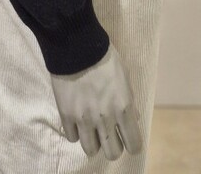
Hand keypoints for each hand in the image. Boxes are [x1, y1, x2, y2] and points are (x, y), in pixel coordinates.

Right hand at [50, 43, 142, 161]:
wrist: (77, 46)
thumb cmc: (105, 57)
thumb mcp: (125, 76)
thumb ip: (129, 100)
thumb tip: (133, 117)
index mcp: (123, 108)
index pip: (134, 144)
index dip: (132, 144)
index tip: (128, 139)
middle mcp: (105, 119)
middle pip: (112, 153)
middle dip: (112, 146)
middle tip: (109, 134)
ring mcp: (84, 119)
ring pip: (91, 150)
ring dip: (93, 141)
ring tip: (92, 129)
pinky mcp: (66, 116)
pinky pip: (72, 138)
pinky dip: (76, 132)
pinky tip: (78, 120)